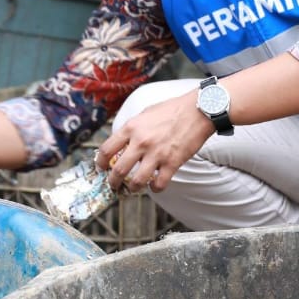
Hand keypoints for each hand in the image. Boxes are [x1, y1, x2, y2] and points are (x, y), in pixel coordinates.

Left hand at [94, 91, 211, 193]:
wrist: (198, 110)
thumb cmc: (172, 110)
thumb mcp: (145, 113)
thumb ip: (132, 128)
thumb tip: (121, 141)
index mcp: (131, 128)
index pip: (106, 150)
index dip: (100, 163)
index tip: (101, 168)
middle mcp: (141, 142)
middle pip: (118, 170)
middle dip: (112, 182)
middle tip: (113, 185)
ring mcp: (157, 154)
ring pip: (136, 181)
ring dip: (132, 188)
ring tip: (133, 188)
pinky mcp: (172, 162)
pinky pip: (159, 184)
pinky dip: (155, 188)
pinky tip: (154, 185)